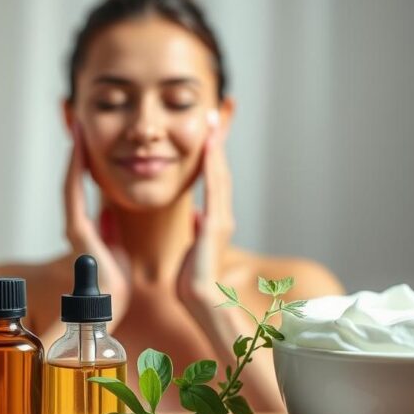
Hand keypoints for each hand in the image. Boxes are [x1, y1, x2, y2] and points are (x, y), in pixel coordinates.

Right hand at [64, 122, 131, 323]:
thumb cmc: (116, 285)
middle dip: (75, 152)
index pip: (81, 188)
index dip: (82, 163)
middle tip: (77, 122)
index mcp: (87, 230)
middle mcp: (76, 226)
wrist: (114, 305)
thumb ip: (110, 230)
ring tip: (77, 128)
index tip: (86, 138)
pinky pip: (74, 195)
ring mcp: (75, 228)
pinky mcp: (78, 233)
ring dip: (74, 155)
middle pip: (72, 180)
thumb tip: (109, 214)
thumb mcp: (116, 248)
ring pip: (70, 183)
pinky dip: (75, 172)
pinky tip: (78, 153)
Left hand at [176, 112, 234, 309]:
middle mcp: (222, 215)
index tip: (209, 133)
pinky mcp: (216, 224)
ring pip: (220, 175)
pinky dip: (213, 166)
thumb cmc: (192, 280)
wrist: (199, 298)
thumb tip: (198, 219)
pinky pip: (215, 188)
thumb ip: (197, 230)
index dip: (212, 156)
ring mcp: (222, 219)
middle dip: (217, 143)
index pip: (213, 181)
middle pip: (220, 171)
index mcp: (214, 220)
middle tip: (214, 115)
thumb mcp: (192, 248)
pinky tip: (209, 147)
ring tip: (213, 122)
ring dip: (216, 147)